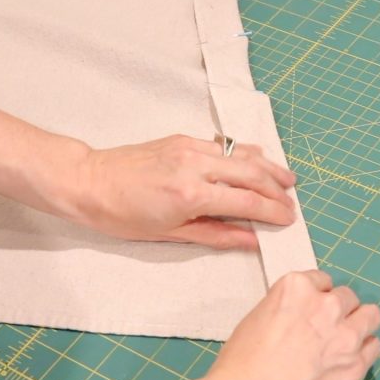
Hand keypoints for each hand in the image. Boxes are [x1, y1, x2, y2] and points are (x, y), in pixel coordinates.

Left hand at [69, 134, 296, 248]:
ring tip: (286, 179)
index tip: (288, 219)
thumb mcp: (170, 234)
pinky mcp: (183, 140)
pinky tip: (256, 160)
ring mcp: (190, 148)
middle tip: (291, 203)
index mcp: (192, 195)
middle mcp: (196, 166)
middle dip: (276, 189)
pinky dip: (245, 154)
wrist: (88, 183)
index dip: (273, 211)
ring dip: (268, 167)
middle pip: (252, 175)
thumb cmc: (122, 216)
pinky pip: (224, 146)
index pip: (247, 202)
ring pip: (242, 154)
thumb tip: (251, 239)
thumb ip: (216, 235)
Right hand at [202, 270, 379, 379]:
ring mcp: (345, 336)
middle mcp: (326, 306)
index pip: (321, 281)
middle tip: (323, 331)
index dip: (315, 298)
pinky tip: (347, 360)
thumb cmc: (240, 367)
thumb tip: (301, 316)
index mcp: (297, 288)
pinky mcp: (356, 366)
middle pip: (346, 298)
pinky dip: (364, 350)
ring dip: (358, 325)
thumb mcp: (257, 318)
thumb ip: (287, 309)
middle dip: (336, 312)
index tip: (309, 313)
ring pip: (370, 316)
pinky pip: (374, 346)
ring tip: (343, 342)